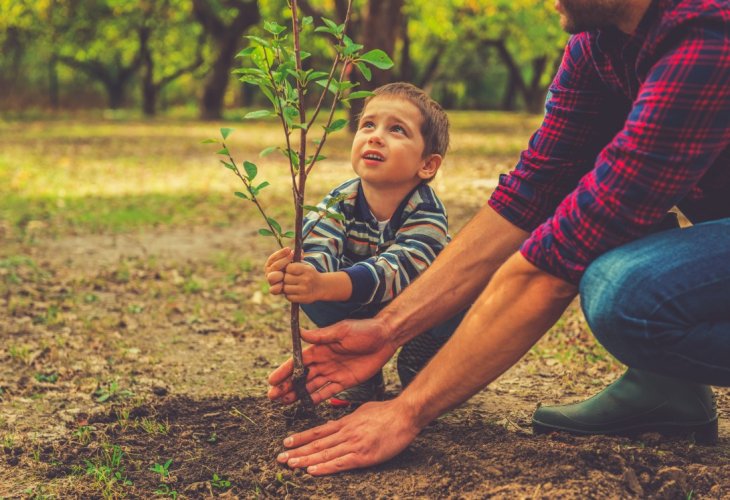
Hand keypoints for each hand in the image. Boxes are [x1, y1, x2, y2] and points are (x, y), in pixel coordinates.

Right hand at [265, 247, 292, 295]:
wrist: (295, 283)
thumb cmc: (293, 270)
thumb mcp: (295, 262)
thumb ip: (296, 257)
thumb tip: (301, 252)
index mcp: (271, 265)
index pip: (273, 258)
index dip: (280, 253)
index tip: (289, 249)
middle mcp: (269, 272)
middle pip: (274, 266)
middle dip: (283, 261)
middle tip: (292, 256)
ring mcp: (271, 282)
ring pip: (271, 277)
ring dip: (279, 274)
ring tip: (286, 272)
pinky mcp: (274, 290)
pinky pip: (273, 290)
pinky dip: (277, 287)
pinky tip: (282, 284)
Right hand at [268, 317, 395, 404]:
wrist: (385, 338)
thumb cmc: (364, 330)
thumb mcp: (342, 330)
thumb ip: (322, 336)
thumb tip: (300, 333)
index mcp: (321, 348)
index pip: (298, 361)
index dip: (284, 371)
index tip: (272, 381)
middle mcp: (324, 361)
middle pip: (301, 376)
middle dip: (286, 386)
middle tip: (272, 396)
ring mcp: (333, 372)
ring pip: (311, 386)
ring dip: (297, 393)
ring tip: (283, 402)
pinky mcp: (344, 381)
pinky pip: (327, 392)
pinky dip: (315, 398)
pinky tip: (304, 404)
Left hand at [276, 399, 420, 474]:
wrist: (405, 415)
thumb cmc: (387, 412)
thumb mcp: (362, 411)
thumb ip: (348, 419)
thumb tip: (333, 425)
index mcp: (346, 423)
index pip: (318, 432)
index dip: (301, 438)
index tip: (286, 443)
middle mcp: (346, 433)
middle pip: (317, 444)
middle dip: (297, 451)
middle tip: (280, 458)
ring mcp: (354, 444)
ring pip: (324, 454)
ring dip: (305, 460)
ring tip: (290, 464)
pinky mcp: (363, 455)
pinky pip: (340, 463)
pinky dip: (324, 467)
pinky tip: (312, 471)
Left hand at [279, 262, 323, 303]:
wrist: (321, 286)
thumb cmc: (309, 274)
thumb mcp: (305, 265)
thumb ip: (295, 261)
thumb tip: (287, 255)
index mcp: (306, 270)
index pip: (289, 268)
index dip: (287, 269)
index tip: (290, 270)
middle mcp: (306, 279)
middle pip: (286, 278)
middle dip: (286, 278)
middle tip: (290, 278)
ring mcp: (305, 290)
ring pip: (286, 288)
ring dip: (286, 287)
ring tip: (292, 285)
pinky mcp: (303, 299)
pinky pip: (288, 297)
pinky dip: (289, 294)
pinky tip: (294, 292)